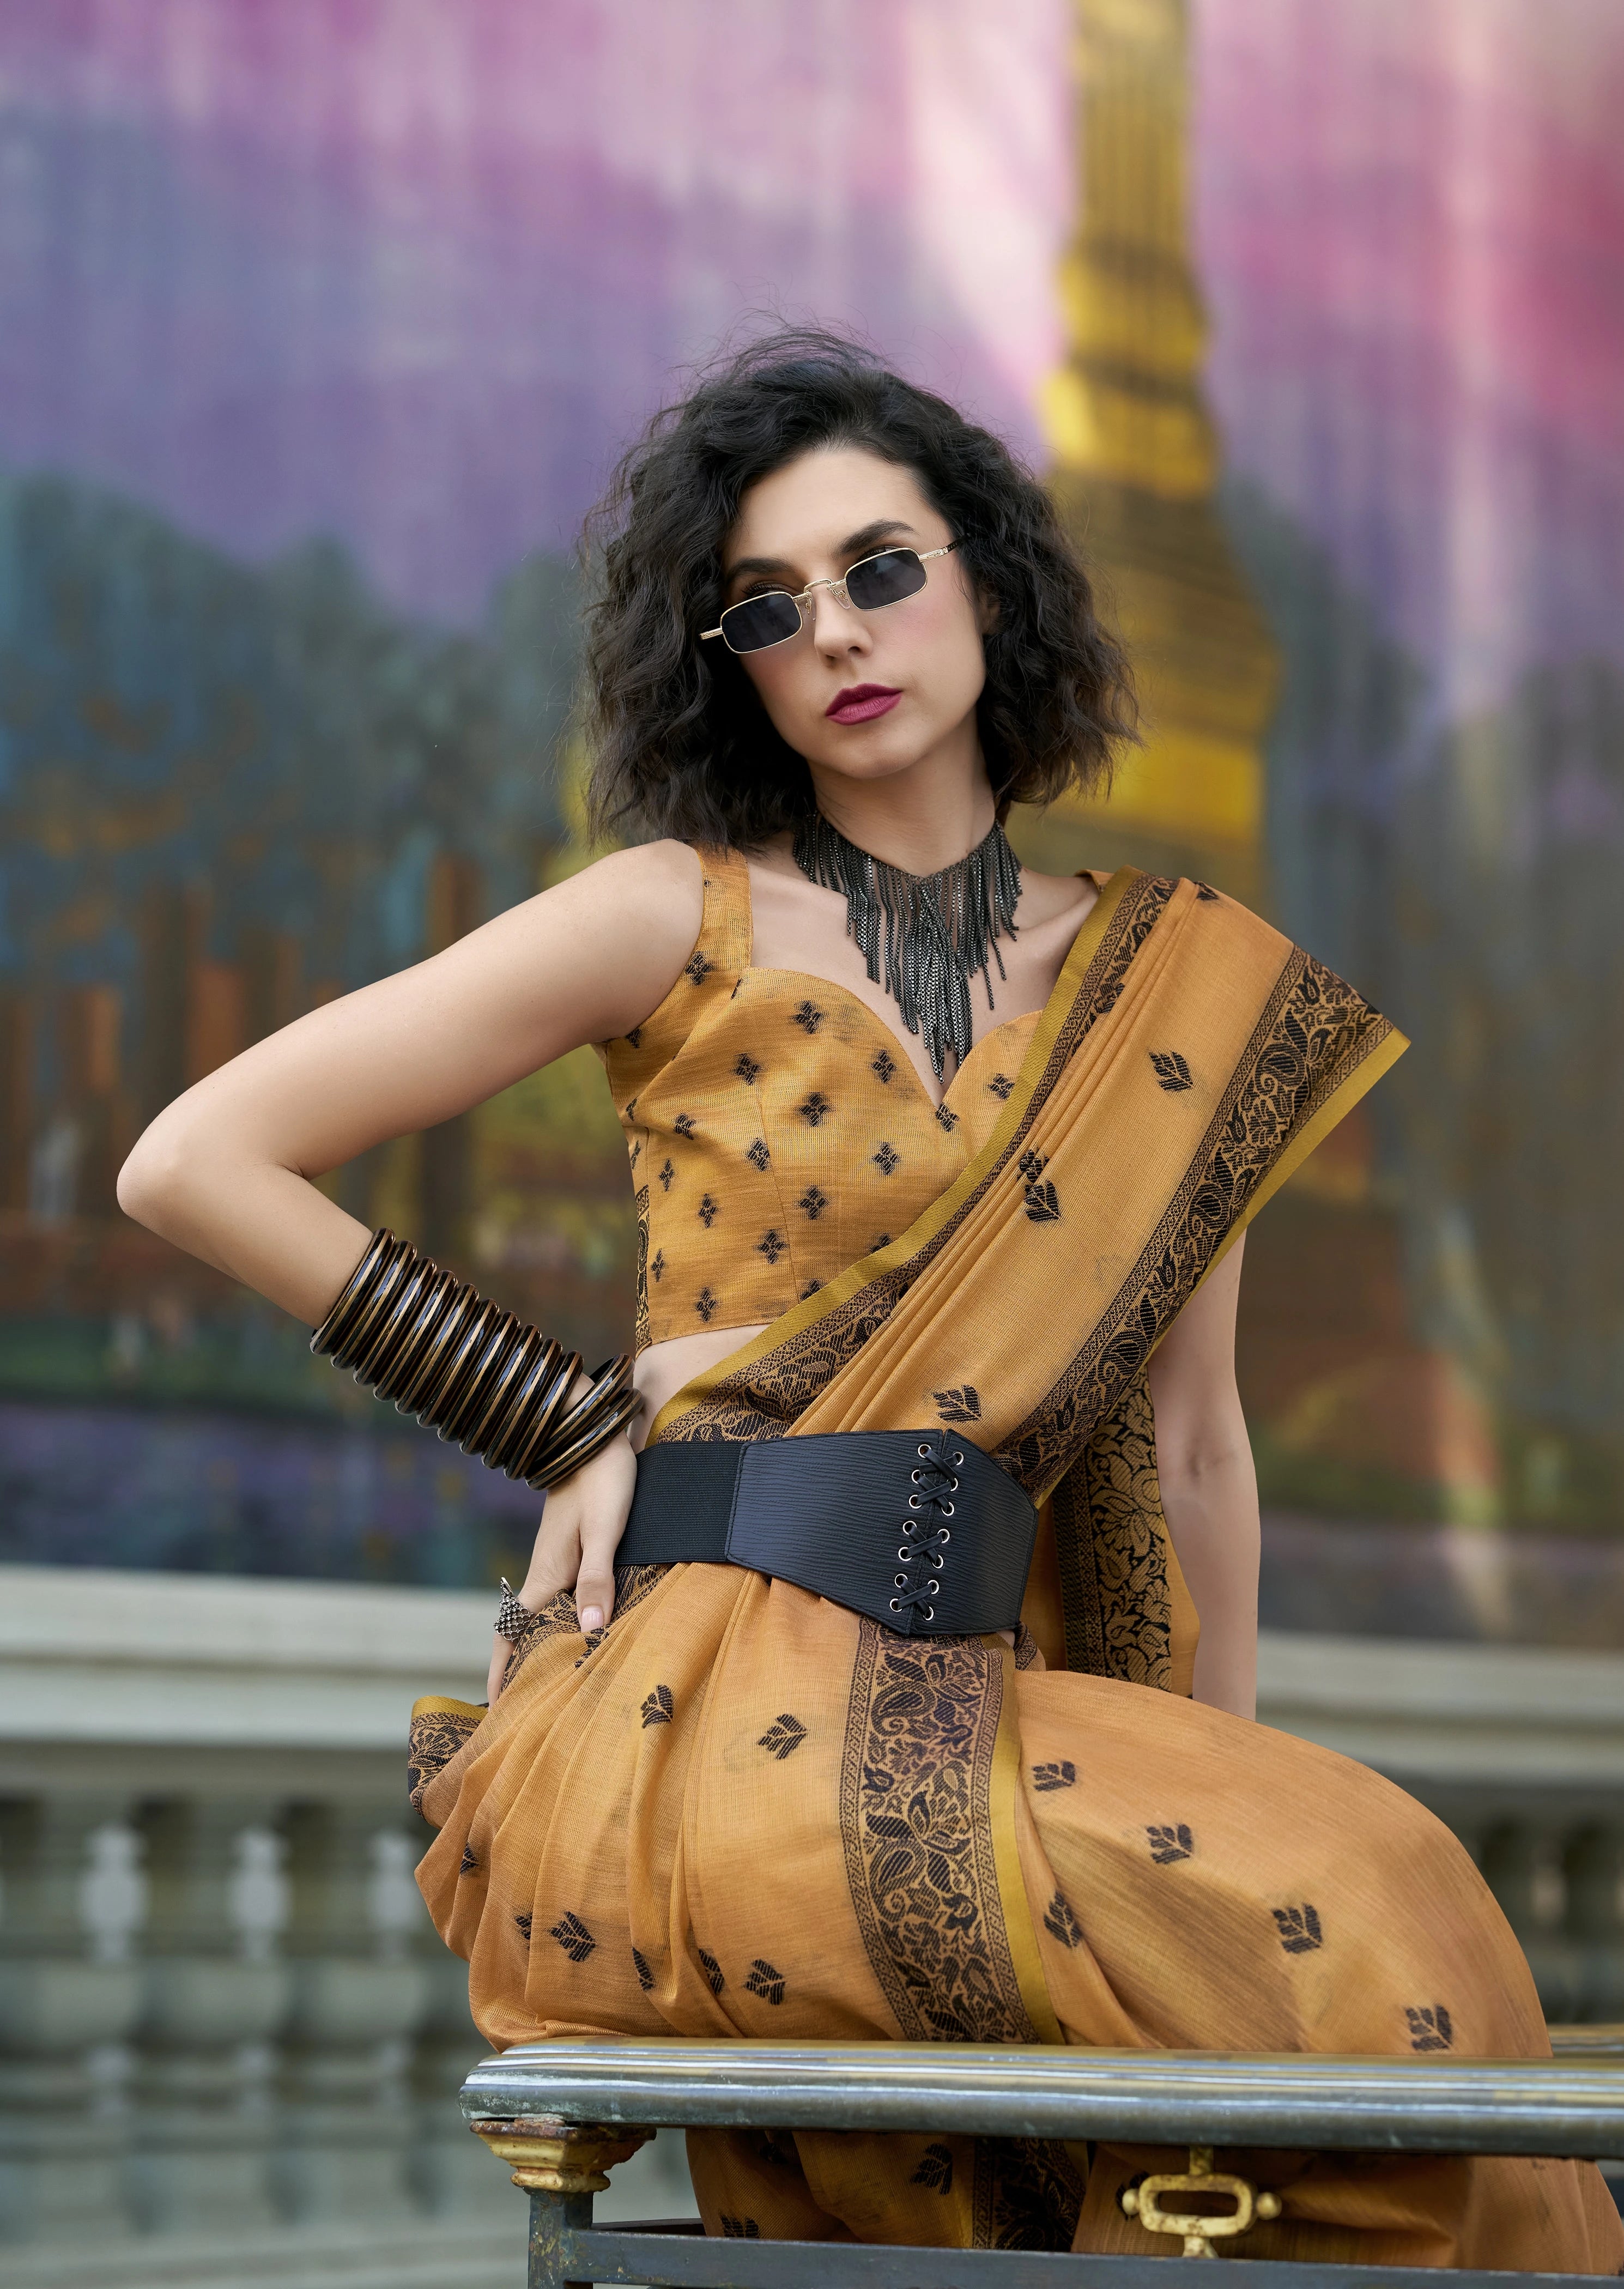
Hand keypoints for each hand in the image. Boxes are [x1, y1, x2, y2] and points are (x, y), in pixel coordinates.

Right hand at [486, 1426, 638, 1703]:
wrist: (593, 1434)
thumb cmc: (602, 1479)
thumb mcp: (605, 1529)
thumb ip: (598, 1576)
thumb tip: (590, 1628)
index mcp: (546, 1575)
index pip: (512, 1634)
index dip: (502, 1672)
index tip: (496, 1709)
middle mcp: (545, 1572)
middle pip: (525, 1631)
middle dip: (522, 1669)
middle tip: (530, 1712)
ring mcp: (558, 1561)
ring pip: (545, 1615)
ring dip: (546, 1646)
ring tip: (558, 1682)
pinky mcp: (575, 1549)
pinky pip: (564, 1597)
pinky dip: (566, 1621)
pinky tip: (585, 1630)